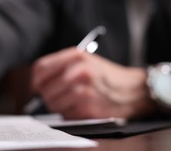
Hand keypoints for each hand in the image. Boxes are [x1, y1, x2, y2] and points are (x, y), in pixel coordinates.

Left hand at [31, 48, 155, 119]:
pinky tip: (82, 107)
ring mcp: (83, 90)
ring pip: (52, 104)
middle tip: (57, 96)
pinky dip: (70, 114)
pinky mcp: (88, 108)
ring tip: (74, 100)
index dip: (35, 80)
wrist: (135, 90)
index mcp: (76, 55)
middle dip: (47, 95)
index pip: (41, 68)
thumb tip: (36, 83)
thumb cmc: (107, 76)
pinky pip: (65, 115)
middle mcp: (79, 71)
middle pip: (44, 89)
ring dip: (59, 106)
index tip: (37, 86)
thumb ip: (61, 66)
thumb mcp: (86, 60)